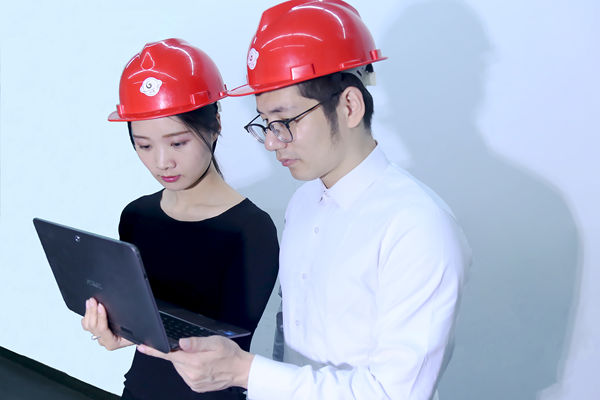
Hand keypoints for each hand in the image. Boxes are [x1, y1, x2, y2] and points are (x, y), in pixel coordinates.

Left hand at [81, 297, 132, 350]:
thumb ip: (136, 332)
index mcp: (112, 343)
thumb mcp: (138, 332)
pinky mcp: (96, 332)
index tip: (101, 306)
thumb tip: (137, 328)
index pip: (103, 329)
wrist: (136, 336)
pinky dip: (86, 315)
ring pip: (87, 325)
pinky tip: (89, 308)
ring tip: (90, 302)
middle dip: (92, 311)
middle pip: (92, 326)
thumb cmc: (136, 334)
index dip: (101, 317)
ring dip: (88, 312)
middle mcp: (104, 341)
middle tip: (93, 300)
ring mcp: (99, 337)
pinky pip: (86, 325)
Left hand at [137, 336, 253, 391]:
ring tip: (203, 357)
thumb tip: (181, 343)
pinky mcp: (196, 386)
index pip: (169, 355)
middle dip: (181, 352)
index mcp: (195, 363)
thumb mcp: (215, 342)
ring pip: (180, 367)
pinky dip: (190, 368)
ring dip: (186, 361)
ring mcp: (193, 383)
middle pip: (175, 360)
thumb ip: (196, 343)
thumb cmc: (230, 354)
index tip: (143, 347)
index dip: (155, 351)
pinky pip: (186, 374)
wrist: (241, 369)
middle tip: (198, 349)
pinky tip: (203, 365)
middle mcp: (192, 375)